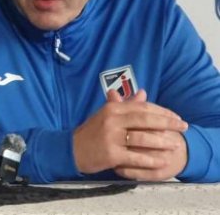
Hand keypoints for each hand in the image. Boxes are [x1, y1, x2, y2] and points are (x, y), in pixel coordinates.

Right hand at [73, 89, 187, 178]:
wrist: (71, 150)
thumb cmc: (91, 132)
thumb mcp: (107, 115)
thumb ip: (126, 104)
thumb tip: (143, 93)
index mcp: (112, 109)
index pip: (142, 107)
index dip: (162, 111)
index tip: (176, 117)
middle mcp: (111, 120)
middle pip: (145, 120)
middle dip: (167, 123)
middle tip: (184, 127)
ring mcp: (111, 137)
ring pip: (142, 139)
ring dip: (162, 142)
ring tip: (175, 145)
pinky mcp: (111, 154)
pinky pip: (136, 157)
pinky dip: (151, 160)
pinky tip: (162, 161)